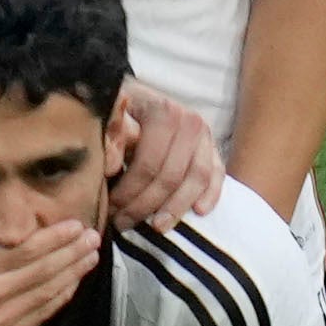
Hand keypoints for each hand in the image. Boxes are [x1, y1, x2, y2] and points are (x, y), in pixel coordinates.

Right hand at [0, 200, 98, 325]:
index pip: (24, 250)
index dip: (54, 237)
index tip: (75, 225)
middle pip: (42, 269)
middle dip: (72, 251)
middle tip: (93, 237)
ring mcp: (1, 320)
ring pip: (47, 292)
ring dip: (73, 273)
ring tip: (91, 257)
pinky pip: (42, 314)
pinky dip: (61, 297)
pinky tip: (73, 283)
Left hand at [104, 85, 226, 229]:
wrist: (141, 99)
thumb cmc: (121, 111)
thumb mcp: (108, 116)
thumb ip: (108, 138)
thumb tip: (111, 168)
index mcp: (163, 112)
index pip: (148, 163)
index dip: (129, 191)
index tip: (111, 208)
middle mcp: (190, 122)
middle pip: (171, 176)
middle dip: (145, 205)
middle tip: (124, 223)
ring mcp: (205, 136)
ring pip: (196, 180)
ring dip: (176, 208)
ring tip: (156, 227)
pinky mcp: (214, 149)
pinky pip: (217, 175)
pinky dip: (210, 194)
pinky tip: (199, 212)